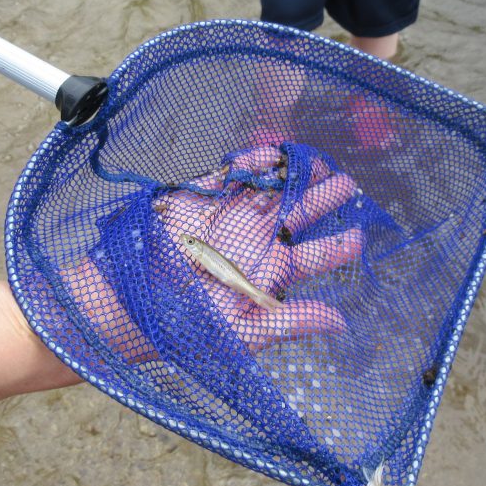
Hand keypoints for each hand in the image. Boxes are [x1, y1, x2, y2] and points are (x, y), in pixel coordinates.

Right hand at [70, 145, 363, 361]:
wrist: (124, 306)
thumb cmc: (184, 327)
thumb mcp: (243, 332)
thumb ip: (291, 322)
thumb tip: (342, 322)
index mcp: (268, 275)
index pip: (314, 257)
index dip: (339, 245)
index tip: (361, 234)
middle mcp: (253, 243)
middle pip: (299, 216)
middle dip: (324, 199)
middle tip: (350, 185)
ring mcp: (228, 218)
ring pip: (272, 191)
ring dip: (296, 176)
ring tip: (321, 160)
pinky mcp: (200, 200)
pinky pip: (231, 175)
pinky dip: (251, 163)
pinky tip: (274, 152)